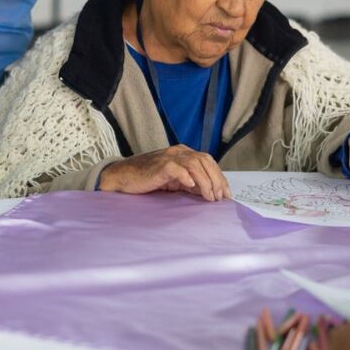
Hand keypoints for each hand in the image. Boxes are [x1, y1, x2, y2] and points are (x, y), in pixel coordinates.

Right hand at [98, 145, 231, 200]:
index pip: (208, 161)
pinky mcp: (159, 165)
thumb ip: (191, 183)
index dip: (220, 177)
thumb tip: (210, 193)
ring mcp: (169, 157)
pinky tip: (191, 186)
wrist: (124, 176)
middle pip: (205, 160)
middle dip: (216, 180)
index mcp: (183, 153)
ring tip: (209, 197)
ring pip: (194, 164)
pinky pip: (177, 168)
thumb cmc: (148, 179)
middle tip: (219, 197)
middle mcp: (178, 151)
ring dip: (205, 181)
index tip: (226, 194)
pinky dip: (186, 176)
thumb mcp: (174, 181)